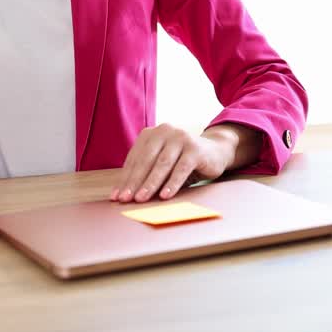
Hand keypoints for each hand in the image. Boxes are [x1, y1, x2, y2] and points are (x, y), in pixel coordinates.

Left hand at [111, 123, 233, 202]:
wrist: (214, 152)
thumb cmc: (182, 162)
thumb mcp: (162, 165)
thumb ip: (145, 174)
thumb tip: (123, 195)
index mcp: (150, 134)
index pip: (134, 159)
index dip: (125, 179)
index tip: (116, 197)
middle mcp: (164, 131)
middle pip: (145, 161)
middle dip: (134, 182)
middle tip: (126, 199)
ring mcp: (180, 137)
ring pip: (162, 164)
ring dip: (150, 183)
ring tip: (141, 199)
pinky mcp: (195, 148)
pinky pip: (181, 168)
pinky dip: (172, 183)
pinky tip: (165, 196)